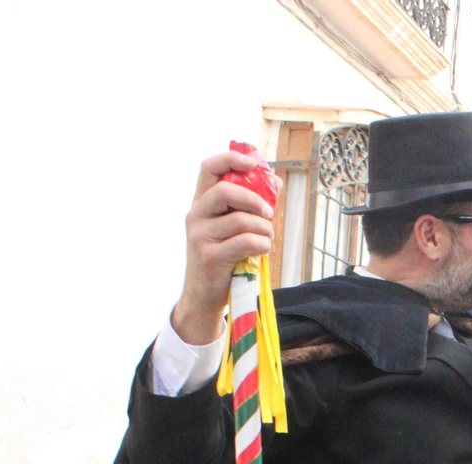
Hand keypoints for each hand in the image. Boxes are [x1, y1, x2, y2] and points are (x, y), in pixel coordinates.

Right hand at [171, 151, 276, 345]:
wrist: (205, 295)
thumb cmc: (224, 257)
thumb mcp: (232, 228)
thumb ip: (250, 205)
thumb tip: (276, 181)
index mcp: (201, 203)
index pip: (208, 168)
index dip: (230, 159)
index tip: (251, 163)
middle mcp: (196, 215)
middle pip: (226, 191)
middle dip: (255, 200)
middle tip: (269, 214)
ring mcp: (200, 236)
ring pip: (242, 220)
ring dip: (264, 229)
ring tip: (267, 239)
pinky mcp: (210, 256)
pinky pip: (246, 241)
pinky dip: (262, 244)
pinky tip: (263, 249)